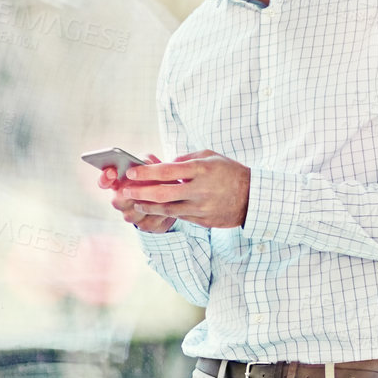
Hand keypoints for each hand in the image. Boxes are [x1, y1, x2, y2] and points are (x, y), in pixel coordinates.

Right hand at [99, 153, 177, 232]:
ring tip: (164, 192)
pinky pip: (152, 218)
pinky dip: (162, 210)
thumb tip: (144, 164)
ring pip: (137, 209)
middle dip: (134, 190)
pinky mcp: (145, 225)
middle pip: (118, 199)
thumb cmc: (156, 176)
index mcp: (117, 184)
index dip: (105, 178)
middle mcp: (119, 201)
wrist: (172, 197)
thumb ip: (145, 161)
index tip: (112, 172)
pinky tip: (170, 203)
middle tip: (147, 182)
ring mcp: (130, 215)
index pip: (104, 182)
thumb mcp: (151, 164)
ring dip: (151, 200)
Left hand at [123, 149, 249, 228]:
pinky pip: (180, 216)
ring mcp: (201, 207)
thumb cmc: (230, 172)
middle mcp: (200, 190)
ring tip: (136, 203)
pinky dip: (166, 212)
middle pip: (163, 193)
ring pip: (168, 209)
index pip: (167, 171)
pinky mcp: (203, 220)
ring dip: (148, 206)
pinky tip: (155, 209)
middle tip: (124, 192)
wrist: (252, 198)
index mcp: (201, 169)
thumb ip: (187, 159)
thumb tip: (165, 164)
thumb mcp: (211, 157)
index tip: (131, 172)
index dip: (146, 172)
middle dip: (140, 193)